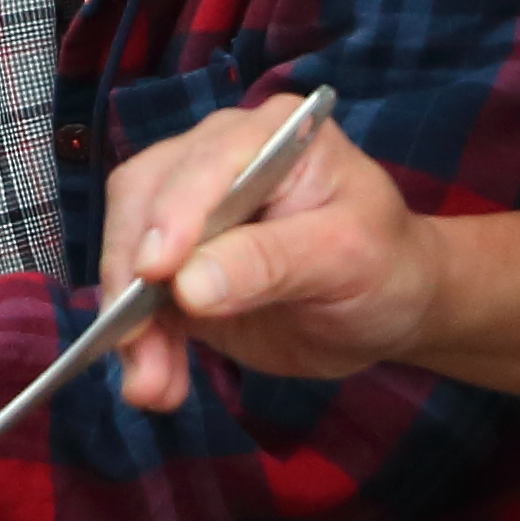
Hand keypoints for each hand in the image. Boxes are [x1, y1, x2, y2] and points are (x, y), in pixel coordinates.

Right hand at [99, 98, 431, 412]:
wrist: (391, 306)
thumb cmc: (384, 262)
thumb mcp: (345, 256)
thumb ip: (271, 262)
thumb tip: (186, 285)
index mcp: (266, 133)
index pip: (204, 161)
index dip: (173, 212)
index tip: (156, 271)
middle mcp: (215, 160)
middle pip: (143, 200)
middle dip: (133, 276)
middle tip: (135, 343)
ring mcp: (189, 214)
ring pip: (130, 253)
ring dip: (128, 322)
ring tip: (150, 387)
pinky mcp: (176, 269)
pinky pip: (138, 301)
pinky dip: (140, 345)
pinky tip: (157, 385)